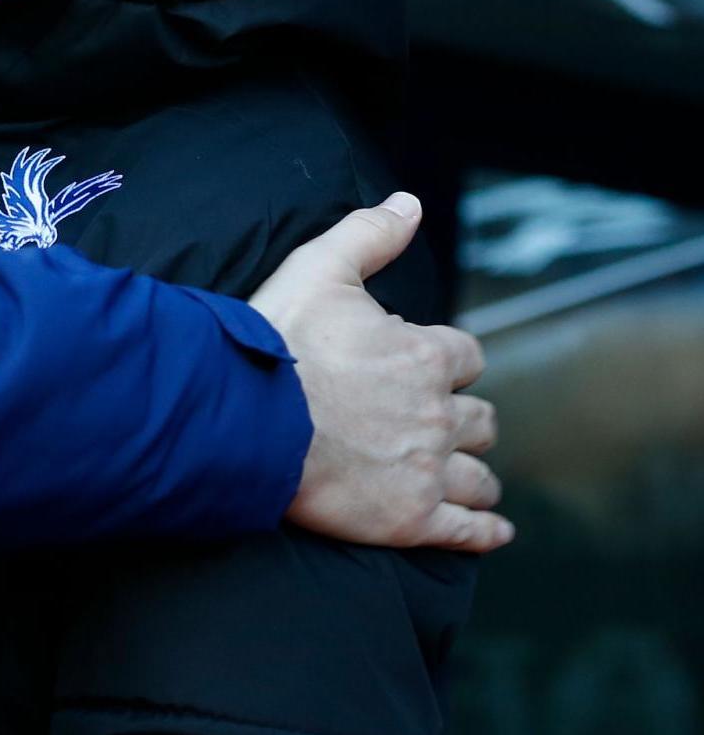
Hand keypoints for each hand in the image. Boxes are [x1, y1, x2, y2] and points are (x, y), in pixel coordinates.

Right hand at [250, 193, 509, 553]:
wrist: (242, 418)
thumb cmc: (275, 342)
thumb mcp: (317, 269)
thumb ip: (369, 235)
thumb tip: (407, 203)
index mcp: (423, 355)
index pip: (467, 358)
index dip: (449, 361)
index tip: (428, 367)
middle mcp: (437, 414)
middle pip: (479, 420)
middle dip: (463, 419)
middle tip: (438, 423)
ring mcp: (426, 471)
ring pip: (478, 477)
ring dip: (476, 475)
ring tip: (468, 478)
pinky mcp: (409, 520)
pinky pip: (468, 531)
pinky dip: (484, 531)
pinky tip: (493, 530)